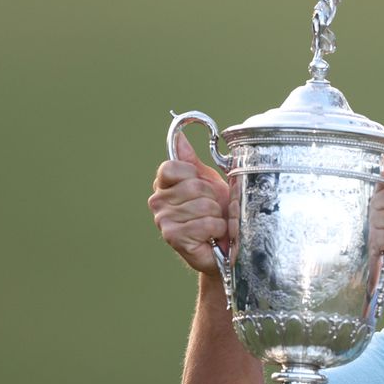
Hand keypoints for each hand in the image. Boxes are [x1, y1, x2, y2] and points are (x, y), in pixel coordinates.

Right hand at [148, 132, 231, 274]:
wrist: (225, 247)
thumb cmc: (216, 213)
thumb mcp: (207, 182)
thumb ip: (191, 161)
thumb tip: (179, 137)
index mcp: (164, 184)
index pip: (172, 167)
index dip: (194, 175)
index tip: (202, 188)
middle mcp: (158, 201)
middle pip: (193, 186)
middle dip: (213, 198)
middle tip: (213, 210)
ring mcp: (163, 220)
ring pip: (203, 205)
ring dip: (217, 216)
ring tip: (214, 224)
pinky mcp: (173, 237)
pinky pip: (206, 223)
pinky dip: (217, 230)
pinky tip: (213, 236)